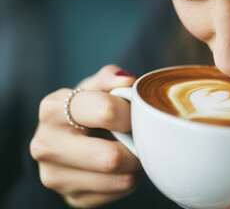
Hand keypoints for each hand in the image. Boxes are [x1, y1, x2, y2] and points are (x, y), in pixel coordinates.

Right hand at [30, 65, 141, 207]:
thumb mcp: (95, 87)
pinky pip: (119, 192)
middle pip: (111, 157)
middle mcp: (46, 144)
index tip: (136, 113)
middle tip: (140, 138)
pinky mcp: (71, 198)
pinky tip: (120, 167)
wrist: (68, 139)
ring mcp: (55, 176)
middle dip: (136, 147)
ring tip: (130, 150)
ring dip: (135, 165)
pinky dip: (128, 179)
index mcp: (52, 109)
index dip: (131, 113)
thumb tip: (127, 80)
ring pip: (120, 179)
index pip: (107, 112)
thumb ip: (110, 78)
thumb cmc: (87, 109)